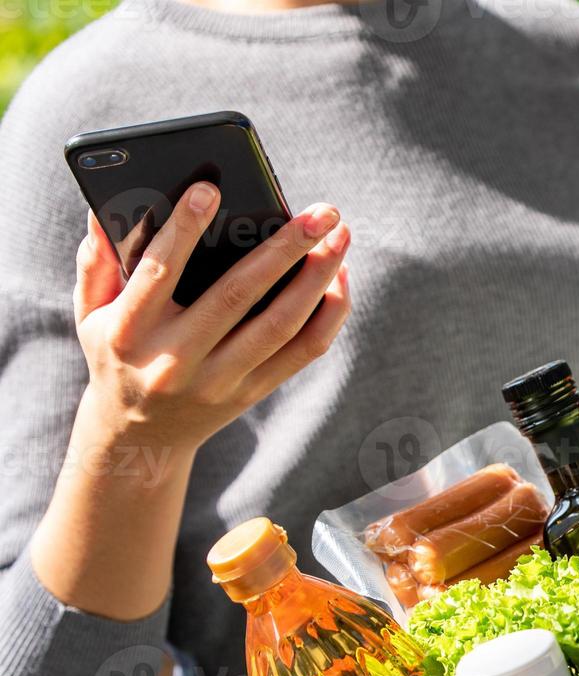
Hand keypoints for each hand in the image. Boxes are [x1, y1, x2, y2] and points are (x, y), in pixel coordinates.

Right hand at [72, 181, 350, 453]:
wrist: (140, 438)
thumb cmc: (117, 355)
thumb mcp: (92, 314)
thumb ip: (96, 263)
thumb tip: (102, 211)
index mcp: (130, 332)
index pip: (159, 273)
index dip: (184, 230)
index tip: (210, 188)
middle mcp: (178, 359)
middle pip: (239, 296)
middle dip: (285, 248)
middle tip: (321, 211)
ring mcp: (221, 381)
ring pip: (282, 325)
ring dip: (318, 278)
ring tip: (340, 236)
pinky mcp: (253, 392)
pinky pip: (303, 351)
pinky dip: (328, 315)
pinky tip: (339, 280)